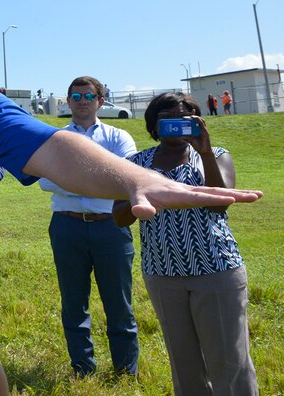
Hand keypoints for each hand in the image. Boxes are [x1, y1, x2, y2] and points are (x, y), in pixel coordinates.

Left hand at [125, 171, 260, 220]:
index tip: (230, 198)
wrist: (142, 181)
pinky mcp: (194, 193)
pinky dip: (229, 194)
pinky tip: (242, 196)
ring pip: (217, 191)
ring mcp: (192, 191)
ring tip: (258, 195)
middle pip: (214, 192)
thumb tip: (142, 214)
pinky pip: (214, 193)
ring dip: (237, 193)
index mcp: (178, 194)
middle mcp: (188, 191)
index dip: (213, 198)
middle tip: (257, 195)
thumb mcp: (138, 202)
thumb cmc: (141, 195)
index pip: (198, 198)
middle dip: (235, 194)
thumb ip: (141, 209)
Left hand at [182, 115, 212, 154]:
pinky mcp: (206, 132)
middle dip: (191, 116)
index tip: (186, 112)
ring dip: (196, 117)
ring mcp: (203, 129)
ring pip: (201, 120)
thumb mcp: (190, 140)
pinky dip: (199, 121)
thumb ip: (185, 137)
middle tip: (184, 117)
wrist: (203, 151)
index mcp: (196, 129)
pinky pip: (203, 125)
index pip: (194, 121)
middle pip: (197, 119)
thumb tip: (178, 135)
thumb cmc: (197, 145)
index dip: (192, 115)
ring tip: (190, 116)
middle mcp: (200, 128)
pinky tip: (196, 119)